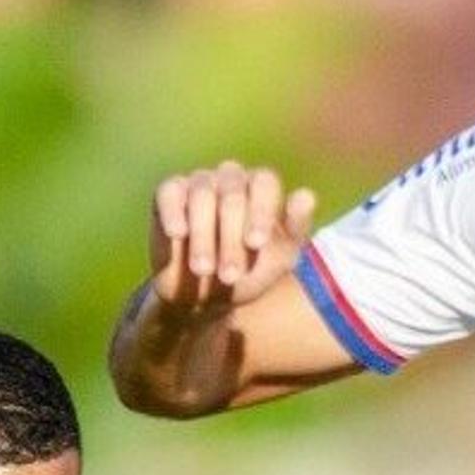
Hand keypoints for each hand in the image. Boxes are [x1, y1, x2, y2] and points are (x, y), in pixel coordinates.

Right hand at [146, 162, 320, 317]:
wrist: (207, 297)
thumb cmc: (249, 272)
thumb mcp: (280, 259)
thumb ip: (296, 228)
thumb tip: (306, 195)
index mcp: (261, 188)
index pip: (264, 183)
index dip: (260, 211)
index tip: (255, 244)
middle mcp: (231, 178)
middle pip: (233, 193)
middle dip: (231, 239)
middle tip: (230, 275)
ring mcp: (199, 183)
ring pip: (202, 195)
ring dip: (204, 236)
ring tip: (203, 270)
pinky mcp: (168, 193)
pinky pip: (169, 192)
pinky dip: (173, 212)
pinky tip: (177, 234)